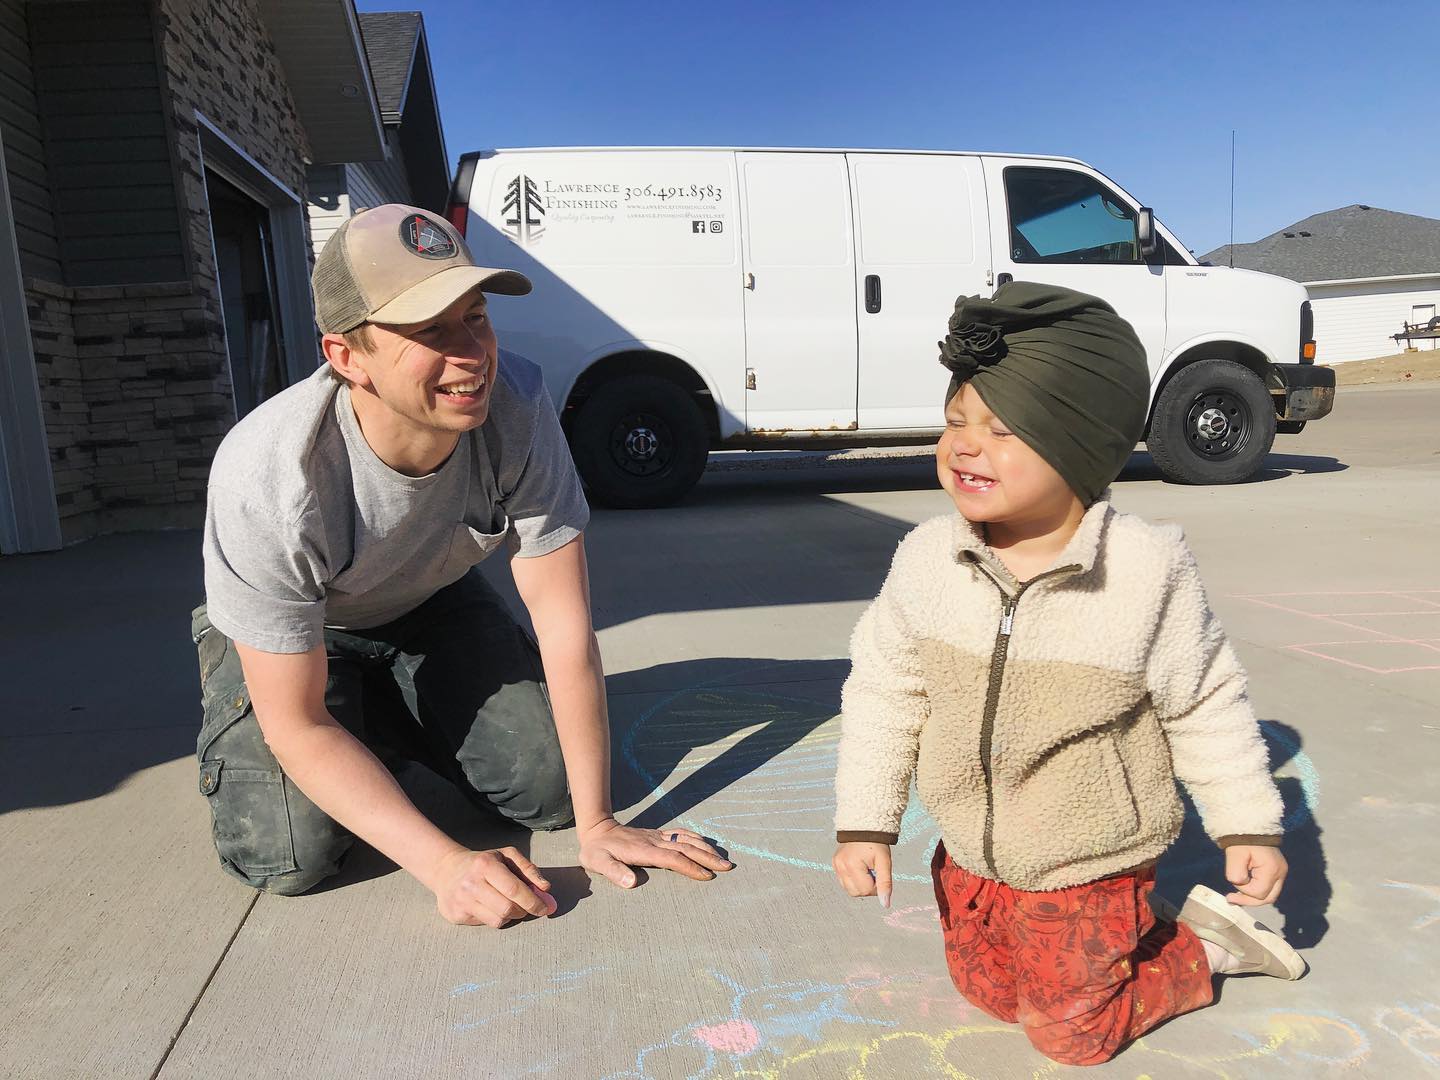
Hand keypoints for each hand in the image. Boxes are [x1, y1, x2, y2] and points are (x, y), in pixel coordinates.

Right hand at [431, 846, 557, 926]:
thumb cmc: (483, 862)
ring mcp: (461, 901)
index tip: (545, 908)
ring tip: (508, 904)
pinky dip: (495, 918)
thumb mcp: (506, 856)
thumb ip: (528, 870)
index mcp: (485, 865)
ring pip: (498, 920)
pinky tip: (491, 907)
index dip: (533, 901)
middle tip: (527, 907)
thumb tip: (546, 888)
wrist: (446, 869)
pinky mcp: (455, 915)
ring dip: (511, 916)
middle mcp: (471, 884)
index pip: (514, 889)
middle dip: (524, 910)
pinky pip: (486, 924)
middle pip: (507, 908)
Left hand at [578, 818, 733, 887]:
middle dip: (708, 858)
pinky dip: (695, 838)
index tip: (707, 876)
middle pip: (686, 848)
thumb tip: (632, 882)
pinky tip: (705, 843)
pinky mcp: (657, 835)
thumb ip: (614, 872)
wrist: (597, 829)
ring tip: (723, 858)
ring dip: (706, 849)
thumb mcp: (598, 862)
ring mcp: (657, 837)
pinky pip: (680, 834)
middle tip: (727, 867)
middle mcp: (655, 842)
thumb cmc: (596, 851)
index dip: (691, 867)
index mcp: (644, 851)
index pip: (673, 859)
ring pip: (686, 840)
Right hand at [833, 842, 892, 906]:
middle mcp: (841, 866)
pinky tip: (859, 868)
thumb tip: (885, 903)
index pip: (866, 891)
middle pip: (856, 893)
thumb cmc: (875, 842)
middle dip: (868, 887)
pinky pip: (844, 882)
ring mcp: (836, 866)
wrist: (863, 826)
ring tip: (866, 869)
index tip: (878, 873)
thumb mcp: (884, 861)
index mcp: (852, 865)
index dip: (876, 886)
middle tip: (873, 871)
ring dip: (860, 884)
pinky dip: (853, 879)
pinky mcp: (835, 864)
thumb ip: (885, 883)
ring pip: (849, 890)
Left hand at [1224, 845, 1287, 905]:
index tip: (1233, 879)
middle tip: (1231, 899)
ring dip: (1252, 896)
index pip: (1258, 893)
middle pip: (1268, 898)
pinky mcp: (1276, 870)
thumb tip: (1239, 884)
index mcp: (1272, 869)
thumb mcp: (1234, 855)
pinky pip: (1268, 887)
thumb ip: (1235, 874)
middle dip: (1249, 900)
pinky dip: (1256, 890)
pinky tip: (1243, 887)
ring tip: (1235, 895)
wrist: (1249, 825)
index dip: (1243, 890)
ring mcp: (1280, 872)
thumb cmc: (1242, 839)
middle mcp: (1280, 873)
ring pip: (1269, 895)